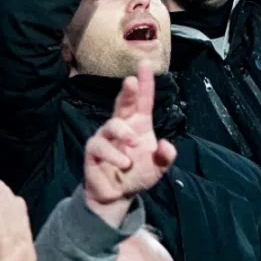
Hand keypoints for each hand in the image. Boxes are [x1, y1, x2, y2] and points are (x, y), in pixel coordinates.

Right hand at [0, 180, 36, 260]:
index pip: (9, 234)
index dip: (2, 214)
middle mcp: (24, 259)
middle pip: (16, 225)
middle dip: (7, 203)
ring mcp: (24, 259)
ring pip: (19, 226)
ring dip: (11, 205)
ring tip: (3, 187)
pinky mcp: (22, 260)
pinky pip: (20, 232)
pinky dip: (16, 216)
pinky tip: (14, 206)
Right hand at [83, 61, 178, 225]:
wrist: (118, 195)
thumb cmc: (138, 174)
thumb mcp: (158, 168)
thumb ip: (165, 157)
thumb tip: (167, 145)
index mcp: (139, 124)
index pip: (142, 100)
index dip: (144, 82)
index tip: (145, 64)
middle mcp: (121, 126)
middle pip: (122, 104)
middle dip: (126, 92)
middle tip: (130, 82)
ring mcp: (105, 137)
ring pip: (111, 125)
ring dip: (124, 134)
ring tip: (134, 145)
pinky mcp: (93, 150)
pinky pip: (101, 147)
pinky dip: (115, 155)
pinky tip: (124, 164)